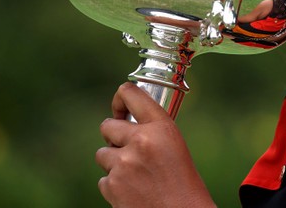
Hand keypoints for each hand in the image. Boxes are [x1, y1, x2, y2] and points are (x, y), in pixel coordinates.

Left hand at [95, 83, 214, 207]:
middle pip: (107, 125)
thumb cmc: (183, 183)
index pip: (130, 93)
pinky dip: (114, 185)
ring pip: (102, 154)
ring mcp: (123, 164)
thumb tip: (123, 125)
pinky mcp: (111, 186)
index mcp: (161, 127)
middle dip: (113, 136)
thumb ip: (152, 132)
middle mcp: (140, 141)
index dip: (120, 97)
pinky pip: (104, 179)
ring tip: (135, 174)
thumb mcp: (174, 146)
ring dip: (114, 162)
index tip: (120, 107)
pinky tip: (133, 190)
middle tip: (126, 146)